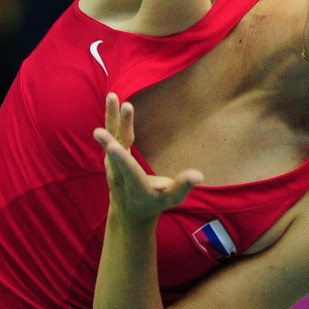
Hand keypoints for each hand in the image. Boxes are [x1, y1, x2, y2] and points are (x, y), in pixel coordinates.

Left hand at [94, 93, 203, 225]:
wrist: (128, 212)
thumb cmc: (154, 204)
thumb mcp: (171, 200)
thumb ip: (182, 186)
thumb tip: (199, 175)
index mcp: (135, 185)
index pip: (127, 170)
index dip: (121, 158)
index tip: (112, 145)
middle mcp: (119, 173)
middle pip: (118, 147)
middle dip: (120, 128)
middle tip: (123, 107)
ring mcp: (111, 163)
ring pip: (112, 136)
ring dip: (112, 116)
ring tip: (112, 96)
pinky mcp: (110, 154)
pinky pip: (111, 132)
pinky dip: (111, 116)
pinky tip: (112, 98)